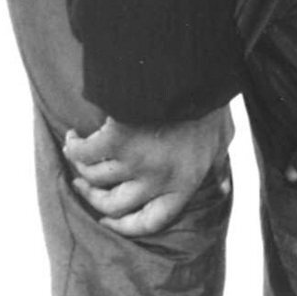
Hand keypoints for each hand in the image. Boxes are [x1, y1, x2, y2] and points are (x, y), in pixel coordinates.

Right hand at [63, 107, 234, 235]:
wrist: (194, 69)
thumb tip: (222, 186)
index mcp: (185, 182)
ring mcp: (136, 162)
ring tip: (77, 153)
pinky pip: (84, 153)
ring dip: (81, 169)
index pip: (152, 221)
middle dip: (94, 198)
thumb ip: (215, 161)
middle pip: (113, 205)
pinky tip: (73, 137)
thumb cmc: (210, 100)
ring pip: (95, 178)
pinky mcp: (116, 141)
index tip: (108, 220)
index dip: (125, 226)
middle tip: (83, 187)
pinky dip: (74, 147)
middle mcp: (159, 179)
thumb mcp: (221, 135)